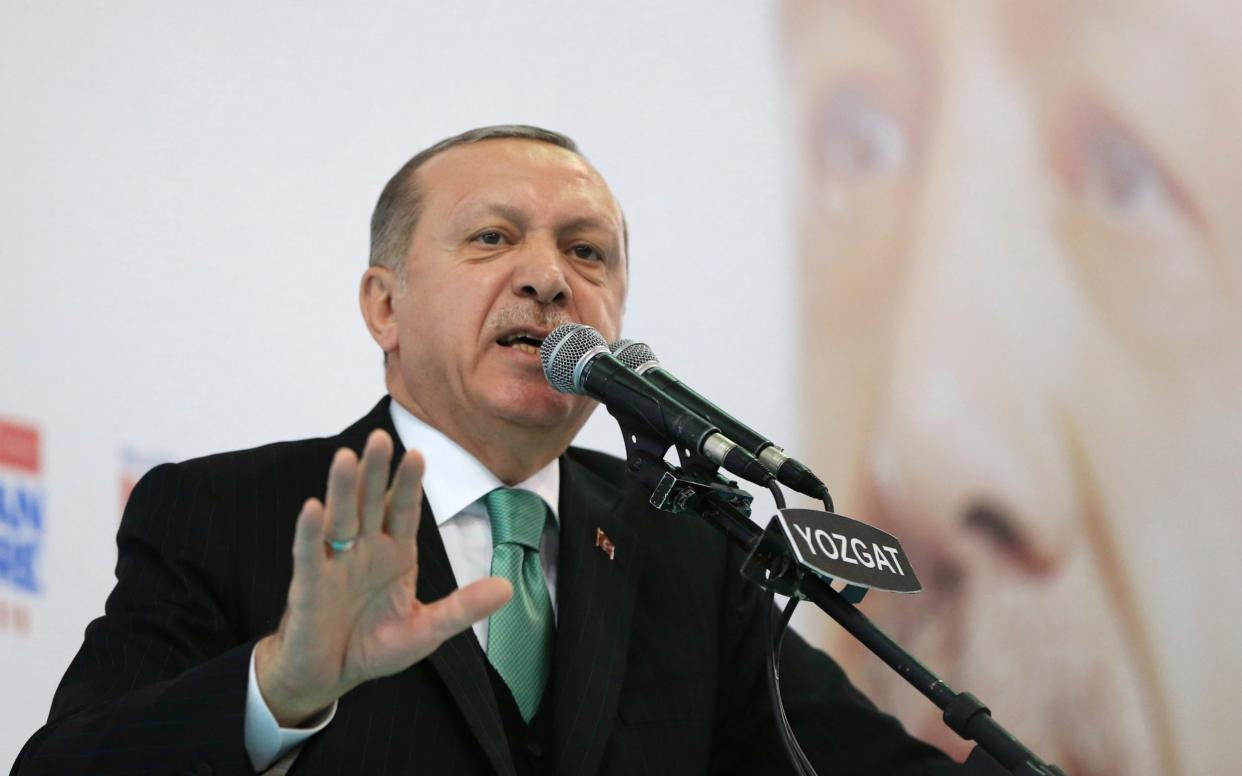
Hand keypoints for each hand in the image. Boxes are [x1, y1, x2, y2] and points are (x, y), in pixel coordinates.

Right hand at [254, 429, 511, 725]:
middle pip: (371, 503)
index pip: (404, 511)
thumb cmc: (374, 647)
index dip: (410, 484)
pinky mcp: (308, 586)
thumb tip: (508, 588)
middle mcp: (364, 550)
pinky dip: (310, 533)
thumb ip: (463, 608)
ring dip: (342, 489)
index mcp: (394, 554)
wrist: (329, 676)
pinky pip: (309, 555)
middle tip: (382, 437)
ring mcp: (335, 565)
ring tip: (347, 457)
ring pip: (339, 518)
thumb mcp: (426, 630)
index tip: (418, 454)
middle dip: (376, 472)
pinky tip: (312, 508)